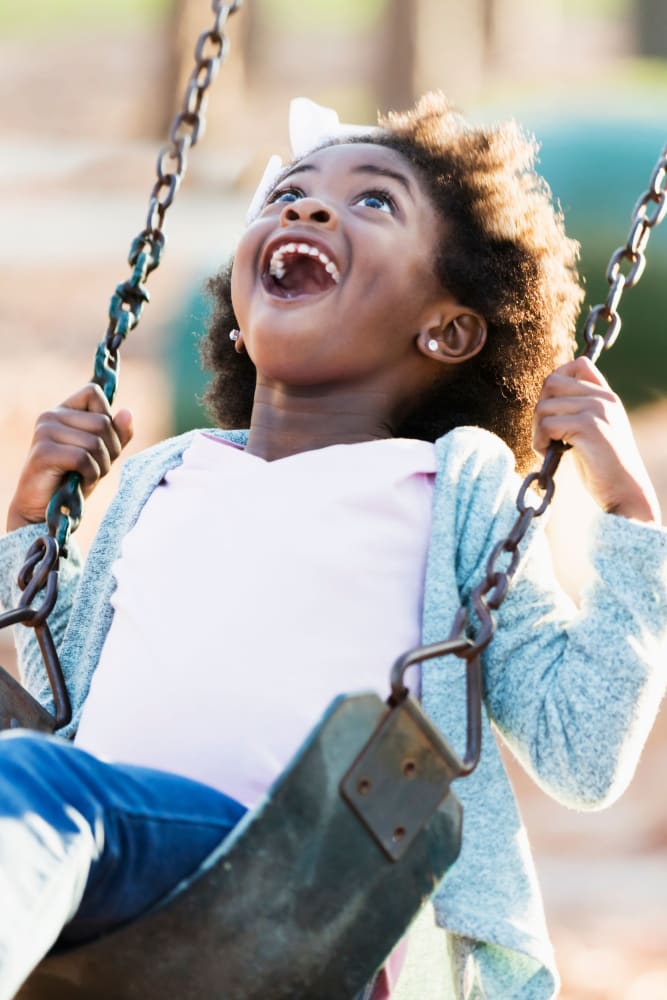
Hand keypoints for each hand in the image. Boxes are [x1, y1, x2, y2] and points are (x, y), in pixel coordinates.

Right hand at [6, 384, 133, 532]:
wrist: (44, 511)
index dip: (108, 419)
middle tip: (96, 467)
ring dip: (101, 466)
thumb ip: (116, 433)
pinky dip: (90, 474)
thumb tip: (127, 412)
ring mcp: (45, 432)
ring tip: (87, 476)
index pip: (94, 393)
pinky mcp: (43, 452)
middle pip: (102, 421)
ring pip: (95, 441)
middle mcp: (51, 416)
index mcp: (63, 410)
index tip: (102, 442)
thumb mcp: (102, 454)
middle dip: (110, 450)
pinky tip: (80, 482)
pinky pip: (83, 458)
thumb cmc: (74, 480)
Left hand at [533, 357, 660, 523]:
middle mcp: (604, 399)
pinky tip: (549, 454)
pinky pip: (547, 425)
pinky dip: (540, 442)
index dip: (556, 381)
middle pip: (552, 382)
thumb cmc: (605, 467)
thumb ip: (581, 410)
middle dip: (540, 408)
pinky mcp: (588, 428)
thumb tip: (547, 399)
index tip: (553, 408)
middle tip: (546, 432)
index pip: (578, 365)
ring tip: (548, 447)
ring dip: (537, 429)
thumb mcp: (596, 430)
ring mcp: (597, 411)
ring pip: (544, 406)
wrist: (626, 492)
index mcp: (607, 396)